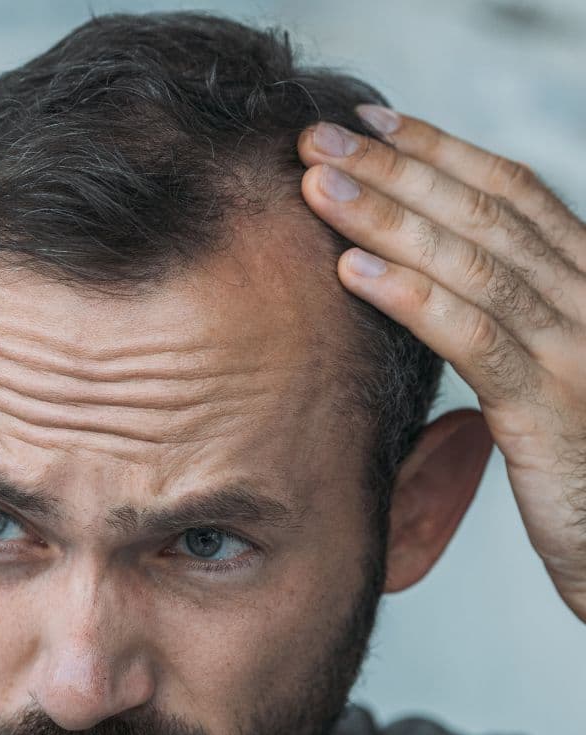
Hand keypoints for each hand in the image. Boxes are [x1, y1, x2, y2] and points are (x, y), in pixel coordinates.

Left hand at [298, 106, 585, 621]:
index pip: (510, 194)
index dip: (438, 151)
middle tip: (318, 138)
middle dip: (395, 169)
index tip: (369, 125)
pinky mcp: (551, 408)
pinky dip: (411, 298)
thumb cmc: (583, 467)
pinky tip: (352, 273)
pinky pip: (474, 338)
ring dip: (387, 218)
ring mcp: (576, 350)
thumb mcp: (547, 377)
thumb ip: (508, 326)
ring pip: (473, 263)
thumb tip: (436, 289)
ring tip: (317, 188)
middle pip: (483, 213)